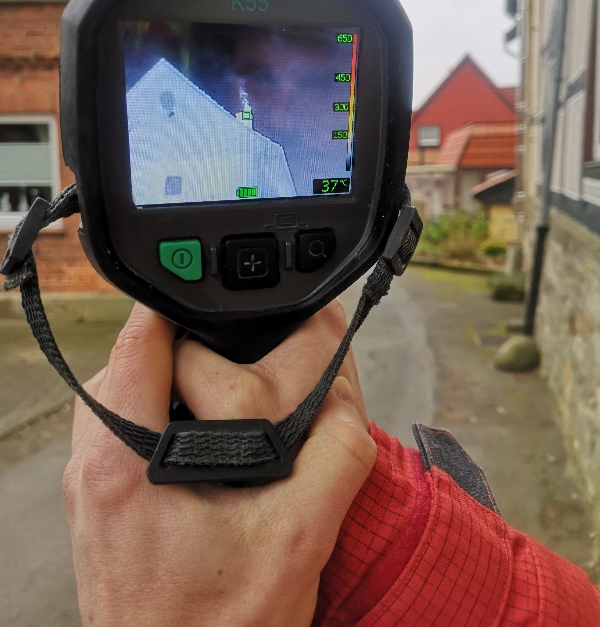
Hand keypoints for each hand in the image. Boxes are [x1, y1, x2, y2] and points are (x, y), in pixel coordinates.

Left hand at [63, 301, 374, 626]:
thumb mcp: (299, 540)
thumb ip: (334, 456)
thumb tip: (344, 394)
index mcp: (124, 462)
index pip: (137, 339)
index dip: (181, 304)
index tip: (220, 297)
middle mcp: (92, 467)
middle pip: (131, 358)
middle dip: (185, 343)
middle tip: (238, 352)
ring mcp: (89, 487)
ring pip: (125, 391)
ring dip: (172, 380)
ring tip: (226, 398)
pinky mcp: (98, 504)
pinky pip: (123, 429)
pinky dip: (161, 415)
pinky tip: (207, 441)